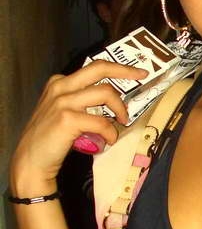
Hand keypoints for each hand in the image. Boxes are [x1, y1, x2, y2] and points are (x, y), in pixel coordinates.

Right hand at [10, 61, 146, 192]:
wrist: (31, 160)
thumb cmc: (49, 138)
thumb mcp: (60, 110)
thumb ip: (79, 100)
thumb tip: (110, 99)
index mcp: (59, 82)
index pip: (93, 68)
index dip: (118, 68)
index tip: (137, 72)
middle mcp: (61, 87)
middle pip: (100, 69)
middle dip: (126, 70)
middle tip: (143, 76)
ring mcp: (63, 102)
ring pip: (106, 93)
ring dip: (120, 109)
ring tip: (121, 123)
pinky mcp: (68, 119)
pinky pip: (102, 122)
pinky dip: (110, 133)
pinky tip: (109, 141)